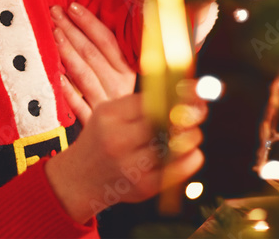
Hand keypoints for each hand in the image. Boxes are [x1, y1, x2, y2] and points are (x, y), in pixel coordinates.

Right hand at [44, 92, 206, 222]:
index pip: (152, 100)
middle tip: (200, 110)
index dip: (178, 94)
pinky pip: (178, 170)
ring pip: (175, 145)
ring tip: (191, 133)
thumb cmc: (100, 141)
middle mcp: (118, 141)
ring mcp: (130, 167)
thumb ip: (138, 104)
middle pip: (164, 121)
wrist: (78, 180)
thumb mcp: (107, 114)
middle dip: (189, 113)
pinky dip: (191, 158)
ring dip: (192, 136)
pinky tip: (190, 152)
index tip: (194, 90)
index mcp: (110, 117)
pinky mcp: (143, 188)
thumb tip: (180, 91)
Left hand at [52, 3, 136, 124]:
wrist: (127, 141)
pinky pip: (79, 105)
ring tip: (53, 33)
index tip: (72, 7)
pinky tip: (56, 75)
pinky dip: (67, 90)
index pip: (108, 41)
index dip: (89, 22)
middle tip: (54, 12)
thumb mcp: (123, 75)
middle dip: (72, 30)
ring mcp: (106, 104)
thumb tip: (88, 20)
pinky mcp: (94, 122)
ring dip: (67, 52)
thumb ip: (112, 54)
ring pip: (84, 74)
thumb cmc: (121, 100)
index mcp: (129, 71)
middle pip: (92, 54)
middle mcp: (119, 86)